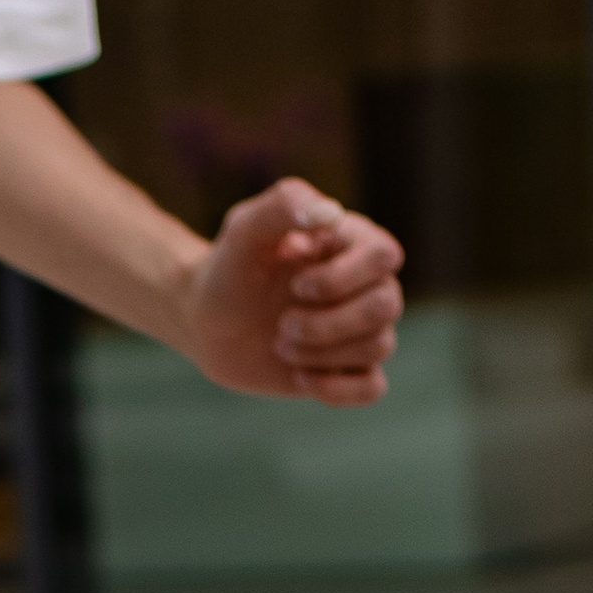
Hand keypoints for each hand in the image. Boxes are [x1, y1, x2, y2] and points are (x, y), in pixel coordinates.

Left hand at [171, 179, 402, 406]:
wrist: (206, 320)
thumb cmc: (229, 267)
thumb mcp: (245, 229)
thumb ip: (285, 204)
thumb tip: (330, 214)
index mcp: (352, 242)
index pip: (385, 256)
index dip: (343, 279)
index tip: (295, 285)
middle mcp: (365, 283)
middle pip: (386, 306)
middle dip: (329, 323)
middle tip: (282, 324)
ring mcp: (359, 328)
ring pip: (379, 346)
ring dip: (323, 353)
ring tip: (280, 344)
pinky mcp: (346, 369)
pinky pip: (373, 387)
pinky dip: (339, 388)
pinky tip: (300, 377)